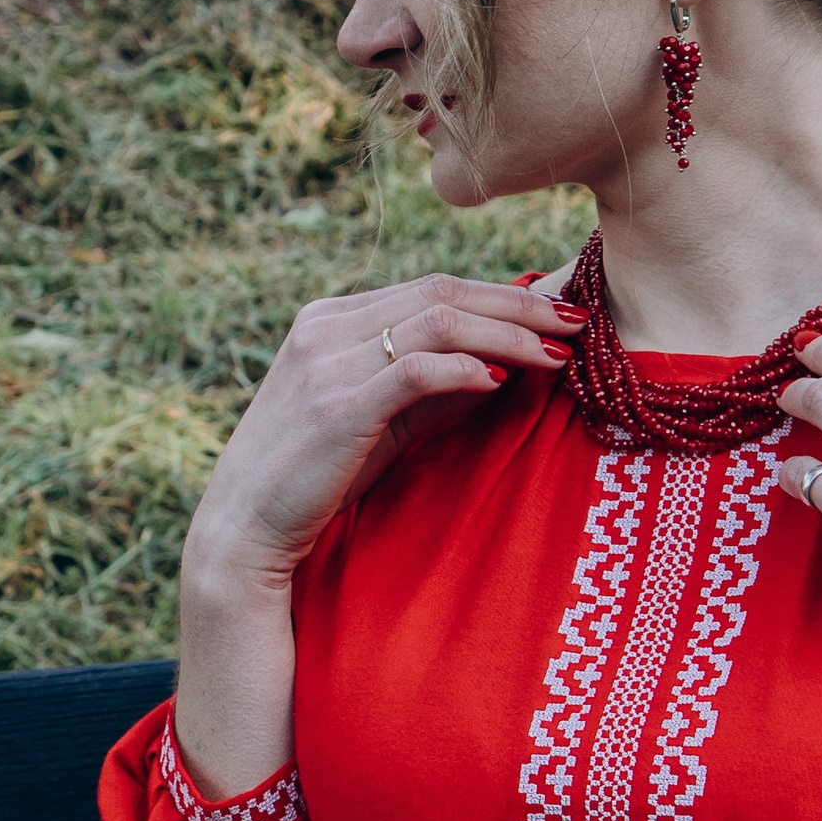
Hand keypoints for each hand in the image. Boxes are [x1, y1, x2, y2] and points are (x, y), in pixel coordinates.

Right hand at [186, 274, 585, 587]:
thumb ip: (434, 387)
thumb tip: (507, 364)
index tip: (558, 315)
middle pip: (442, 292)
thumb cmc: (318, 477)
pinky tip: (500, 382)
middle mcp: (327, 326)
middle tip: (578, 322)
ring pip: (436, 320)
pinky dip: (465, 368)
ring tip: (556, 354)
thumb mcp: (382, 420)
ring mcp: (327, 360)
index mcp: (333, 319)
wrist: (244, 532)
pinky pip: (416, 368)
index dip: (502, 297)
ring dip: (507, 333)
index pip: (433, 288)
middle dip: (518, 305)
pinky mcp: (336, 404)